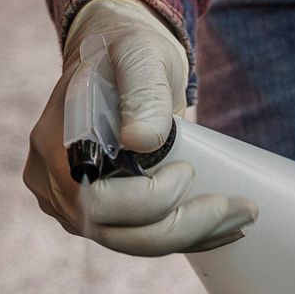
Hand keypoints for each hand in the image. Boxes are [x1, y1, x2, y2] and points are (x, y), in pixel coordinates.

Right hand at [24, 0, 256, 255]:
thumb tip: (141, 141)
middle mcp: (52, 184)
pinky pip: (137, 237)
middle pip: (114, 231)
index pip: (93, 201)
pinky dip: (182, 236)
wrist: (118, 63)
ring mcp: (70, 205)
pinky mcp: (96, 215)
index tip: (188, 171)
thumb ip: (142, 93)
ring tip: (241, 218)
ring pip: (129, 242)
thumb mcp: (138, 56)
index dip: (146, 199)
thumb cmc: (127, 51)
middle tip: (241, 209)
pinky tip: (222, 229)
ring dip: (190, 236)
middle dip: (181, 227)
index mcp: (54, 145)